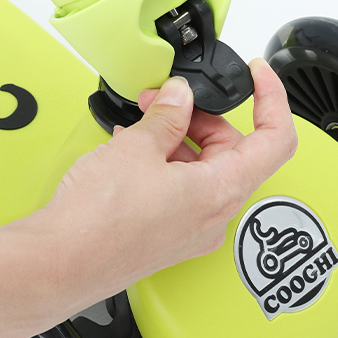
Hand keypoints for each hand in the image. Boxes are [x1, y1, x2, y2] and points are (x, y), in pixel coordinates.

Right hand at [30, 59, 297, 313]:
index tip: (257, 74)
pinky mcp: (168, 237)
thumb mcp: (138, 147)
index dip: (272, 98)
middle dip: (201, 117)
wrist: (61, 263)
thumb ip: (169, 115)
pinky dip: (164, 163)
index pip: (276, 140)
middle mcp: (215, 216)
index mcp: (222, 191)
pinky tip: (131, 149)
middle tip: (165, 99)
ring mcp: (192, 230)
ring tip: (140, 123)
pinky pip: (181, 190)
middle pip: (233, 151)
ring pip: (204, 170)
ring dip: (177, 139)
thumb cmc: (99, 218)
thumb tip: (181, 96)